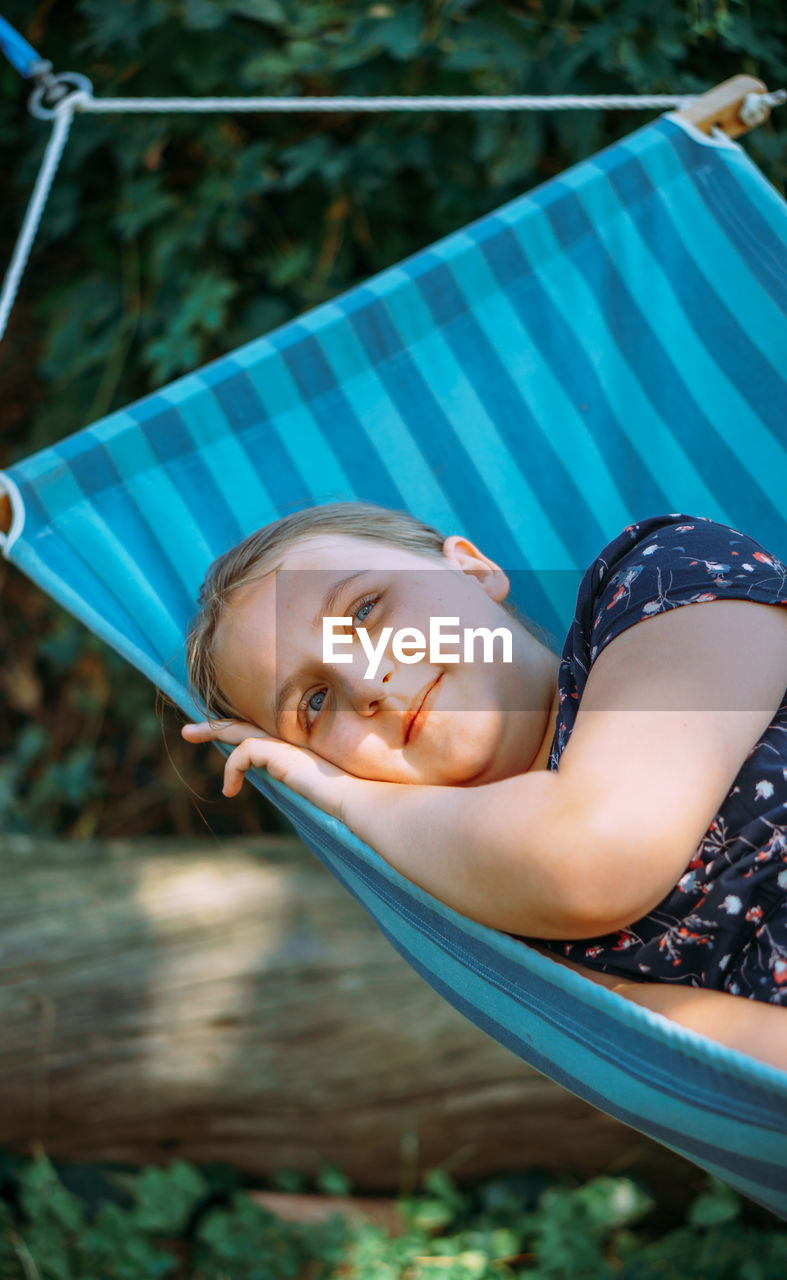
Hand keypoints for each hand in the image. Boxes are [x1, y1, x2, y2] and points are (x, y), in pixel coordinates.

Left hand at [181, 720, 354, 822]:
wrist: (364, 798)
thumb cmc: (359, 799)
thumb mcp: (334, 792)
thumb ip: (321, 788)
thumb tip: (322, 800)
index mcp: (305, 747)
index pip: (267, 732)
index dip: (244, 731)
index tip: (225, 735)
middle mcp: (296, 739)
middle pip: (248, 724)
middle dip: (216, 724)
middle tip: (190, 727)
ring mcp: (290, 743)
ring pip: (241, 730)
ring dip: (212, 732)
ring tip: (189, 735)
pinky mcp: (281, 752)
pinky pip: (245, 752)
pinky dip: (232, 769)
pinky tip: (230, 791)